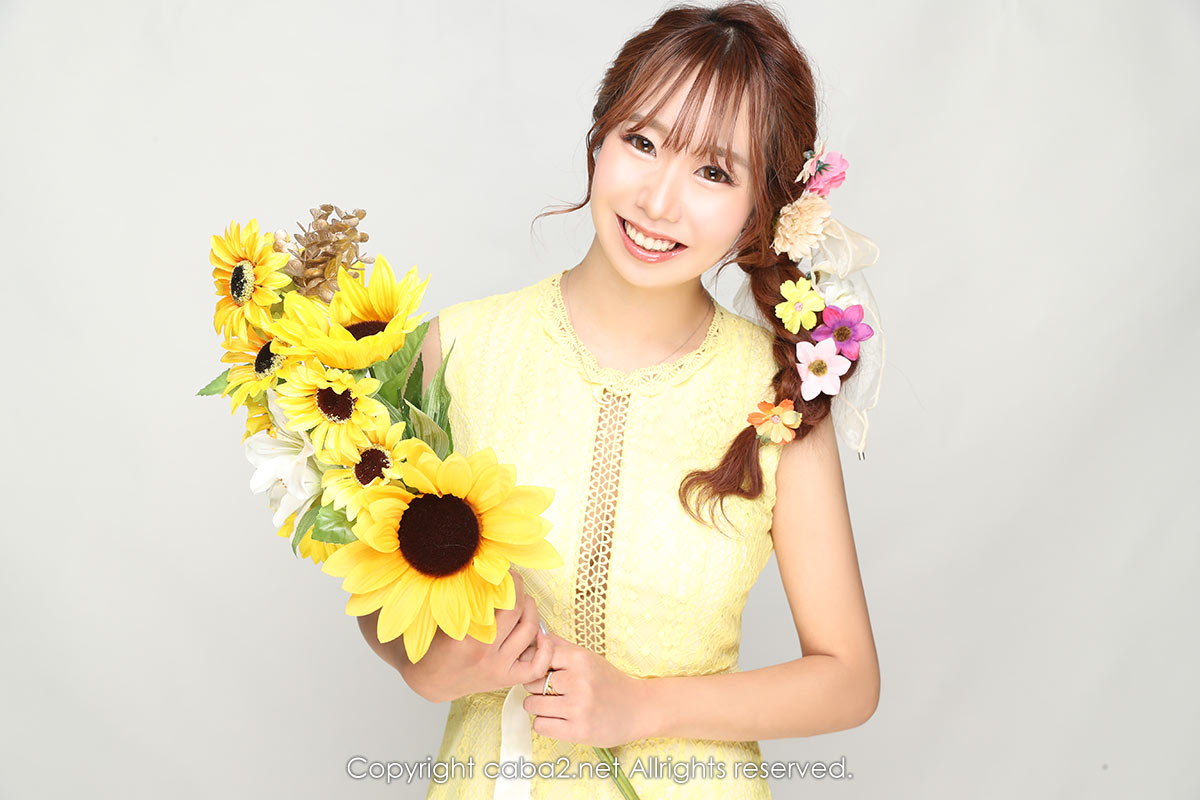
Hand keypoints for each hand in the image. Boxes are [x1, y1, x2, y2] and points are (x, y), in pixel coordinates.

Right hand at [407, 568, 554, 701]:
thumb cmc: (434, 646)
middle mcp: (486, 653)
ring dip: (531, 609)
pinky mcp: (507, 679)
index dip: (505, 579)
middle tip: (514, 580)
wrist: (430, 681)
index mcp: (468, 637)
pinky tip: (540, 633)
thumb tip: (485, 571)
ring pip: (530, 631)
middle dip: (519, 589)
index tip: (504, 569)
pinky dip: (545, 648)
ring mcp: (499, 668)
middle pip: (516, 611)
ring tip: (524, 600)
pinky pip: (537, 666)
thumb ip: (463, 600)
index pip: (498, 599)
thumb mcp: (443, 619)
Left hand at [520, 633, 654, 748]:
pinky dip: (545, 723)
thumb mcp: (589, 658)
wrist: (639, 709)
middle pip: (531, 682)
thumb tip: (535, 636)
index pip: (538, 658)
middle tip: (549, 691)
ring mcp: (578, 708)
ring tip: (553, 706)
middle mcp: (579, 682)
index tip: (542, 672)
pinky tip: (558, 719)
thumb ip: (561, 647)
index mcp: (581, 660)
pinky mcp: (578, 731)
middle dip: (535, 688)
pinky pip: (540, 725)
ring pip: (532, 705)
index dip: (535, 666)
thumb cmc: (609, 682)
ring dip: (538, 707)